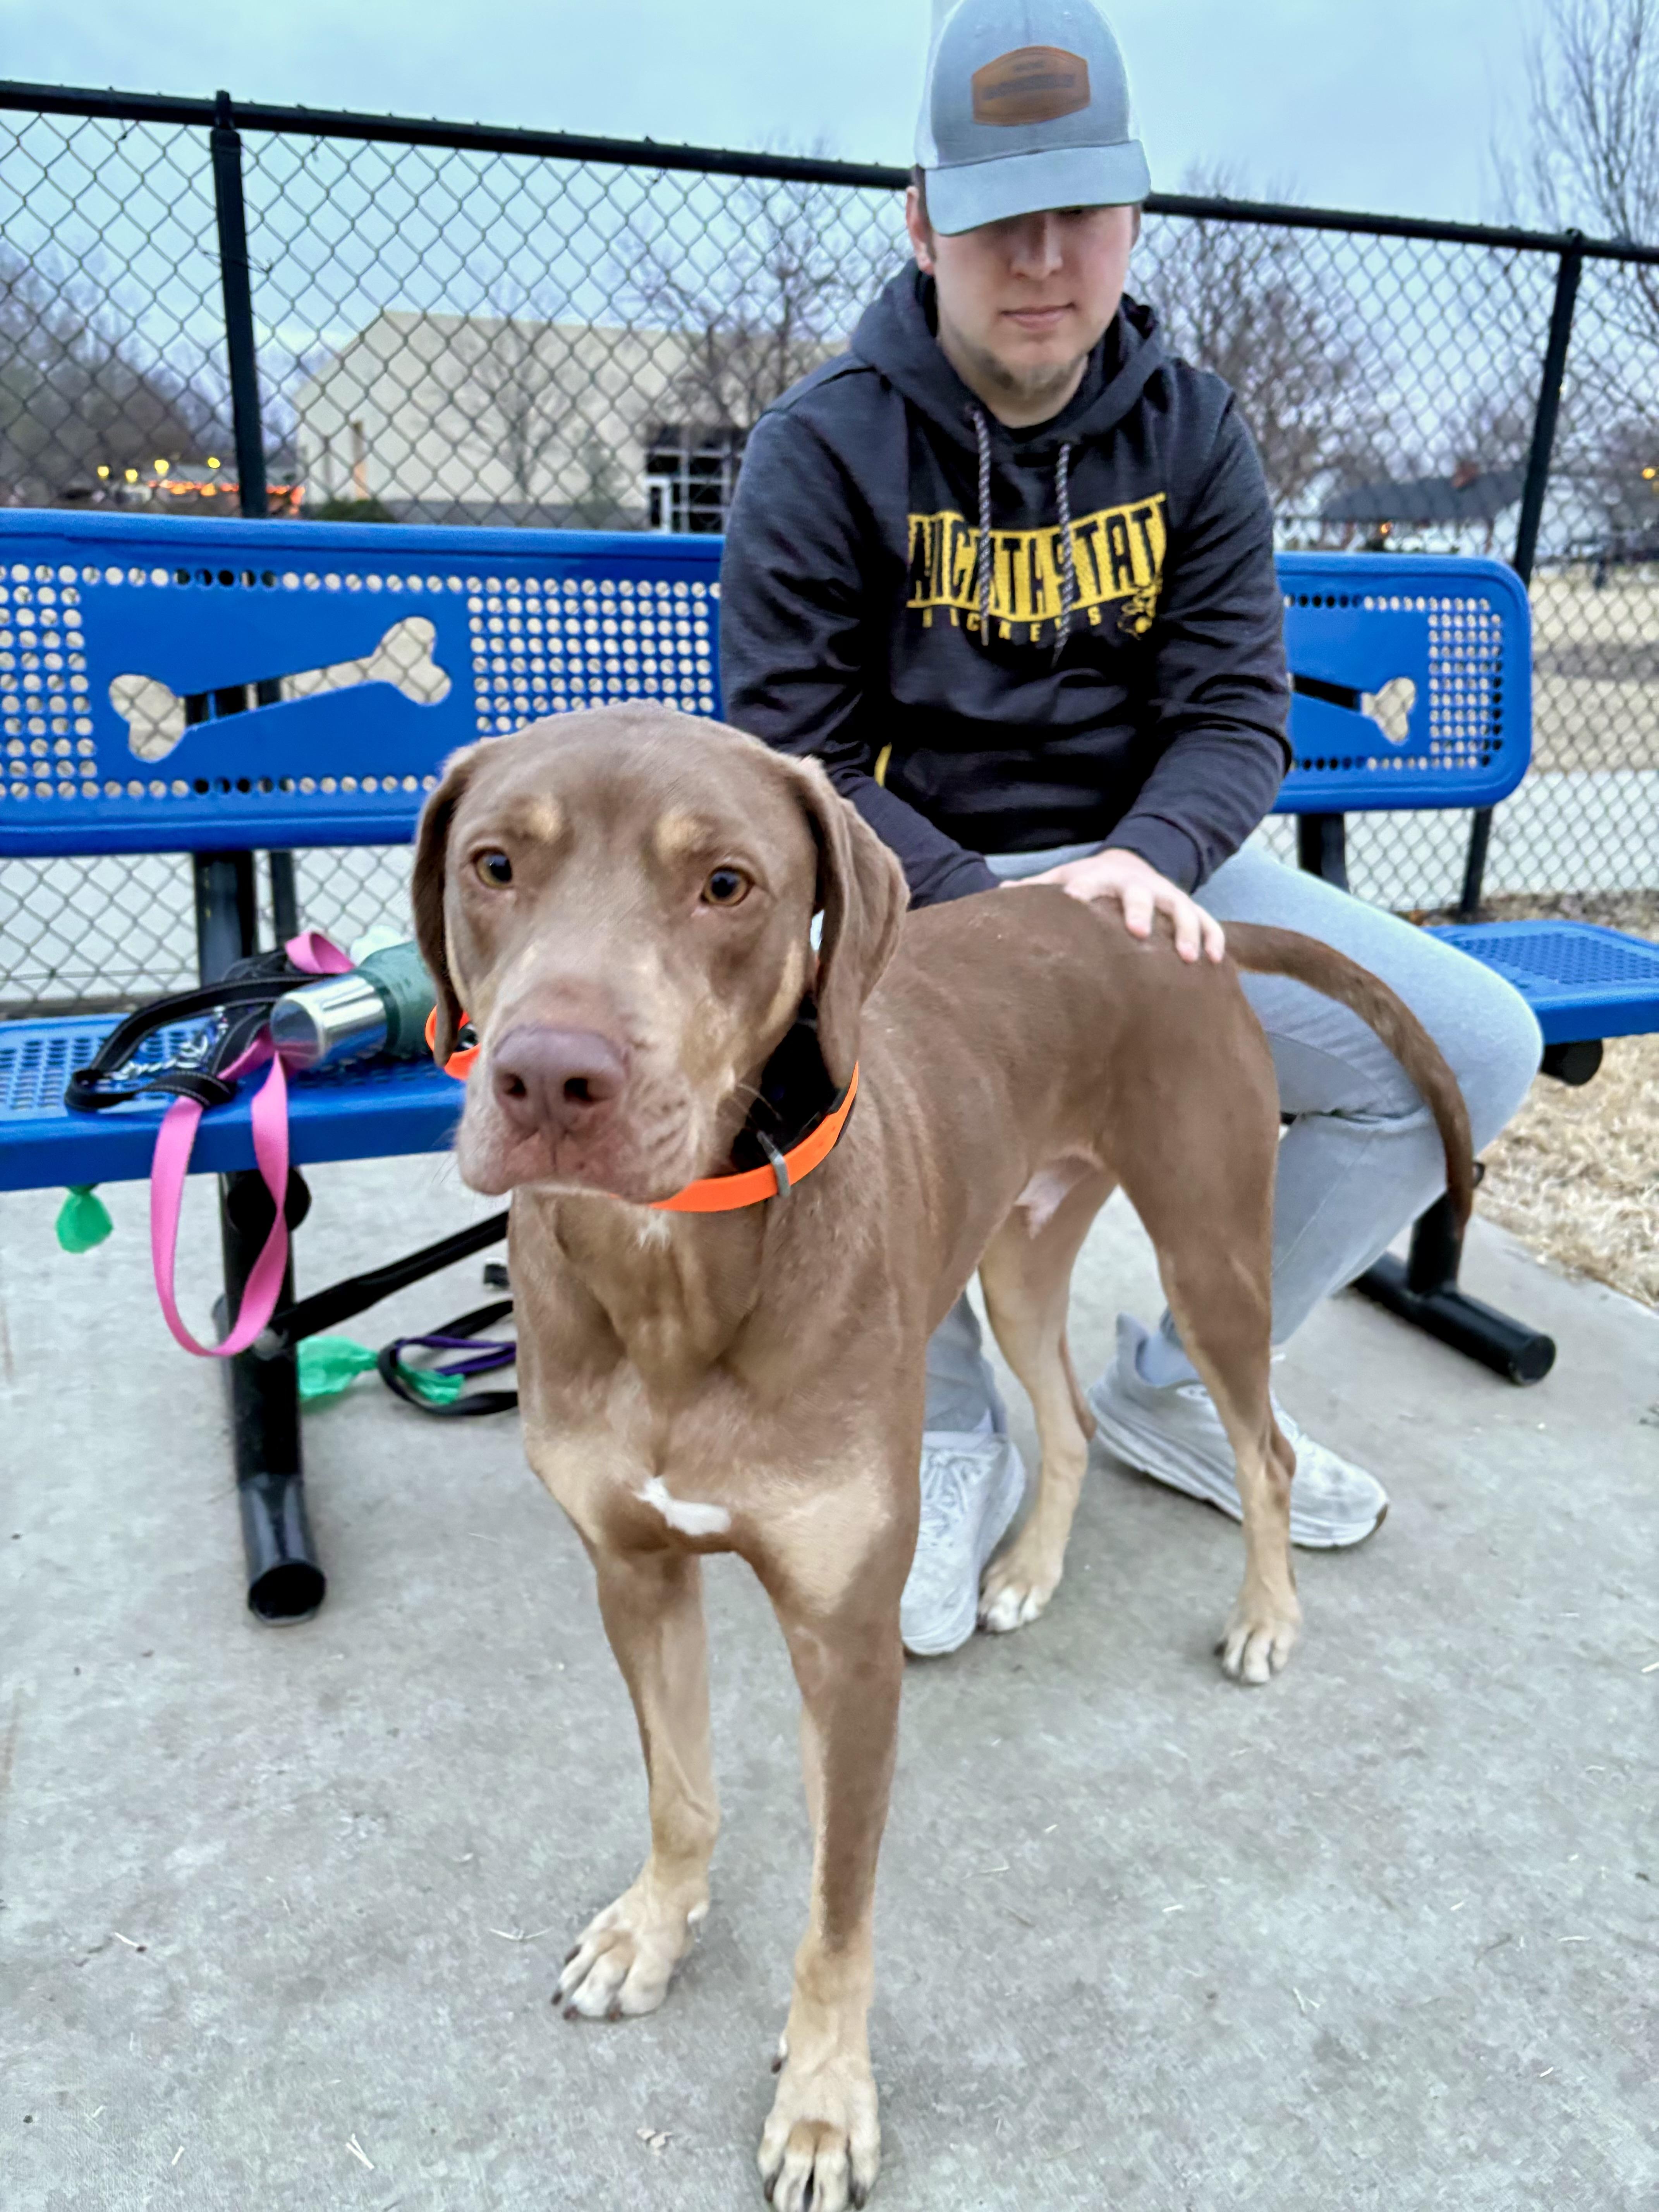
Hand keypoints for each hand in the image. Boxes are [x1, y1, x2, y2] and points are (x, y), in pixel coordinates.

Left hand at [1006, 847, 1225, 963]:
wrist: (1128, 863)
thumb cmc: (1088, 883)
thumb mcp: (1062, 880)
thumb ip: (1035, 889)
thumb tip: (999, 895)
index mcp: (1102, 879)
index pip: (1090, 883)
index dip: (1082, 891)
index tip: (1073, 900)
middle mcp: (1137, 886)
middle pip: (1140, 896)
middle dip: (1139, 911)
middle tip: (1136, 932)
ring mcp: (1167, 897)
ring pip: (1181, 911)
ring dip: (1186, 932)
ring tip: (1189, 958)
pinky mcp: (1189, 909)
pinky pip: (1208, 923)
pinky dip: (1214, 939)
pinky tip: (1217, 962)